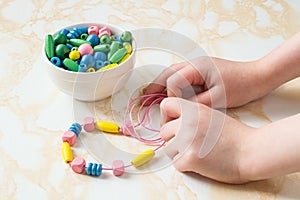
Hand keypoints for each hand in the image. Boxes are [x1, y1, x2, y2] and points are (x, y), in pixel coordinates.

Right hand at [144, 57, 271, 107]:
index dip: (172, 95)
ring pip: (174, 73)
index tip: (178, 107)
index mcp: (198, 67)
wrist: (258, 76)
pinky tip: (168, 92)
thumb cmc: (241, 87)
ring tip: (149, 92)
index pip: (174, 80)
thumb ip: (196, 104)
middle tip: (143, 95)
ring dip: (162, 83)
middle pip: (169, 72)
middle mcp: (195, 64)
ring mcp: (198, 66)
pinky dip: (172, 84)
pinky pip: (182, 76)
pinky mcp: (202, 71)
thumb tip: (179, 109)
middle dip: (156, 85)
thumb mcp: (218, 99)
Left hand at [160, 97, 253, 183]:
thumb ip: (191, 116)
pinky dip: (186, 165)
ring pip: (168, 148)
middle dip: (173, 139)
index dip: (168, 117)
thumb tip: (173, 124)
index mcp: (194, 109)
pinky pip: (176, 163)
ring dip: (179, 153)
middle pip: (164, 131)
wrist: (252, 151)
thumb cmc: (235, 135)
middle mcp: (188, 122)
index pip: (166, 105)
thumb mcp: (211, 115)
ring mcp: (187, 140)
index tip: (174, 125)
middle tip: (190, 144)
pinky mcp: (190, 158)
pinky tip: (202, 162)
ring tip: (198, 152)